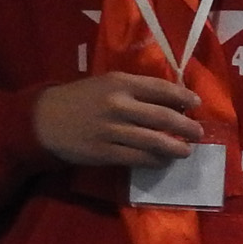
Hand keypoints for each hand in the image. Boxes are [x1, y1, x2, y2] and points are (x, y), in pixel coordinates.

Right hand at [33, 73, 203, 167]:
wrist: (44, 120)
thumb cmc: (78, 99)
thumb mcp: (104, 84)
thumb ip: (134, 89)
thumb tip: (170, 101)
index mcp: (119, 82)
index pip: (160, 88)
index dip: (183, 97)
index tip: (196, 104)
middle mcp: (118, 104)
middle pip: (163, 117)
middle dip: (186, 126)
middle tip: (198, 133)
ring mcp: (111, 130)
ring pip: (154, 141)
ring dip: (175, 147)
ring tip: (186, 151)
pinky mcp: (105, 152)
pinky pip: (138, 158)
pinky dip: (155, 161)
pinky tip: (162, 161)